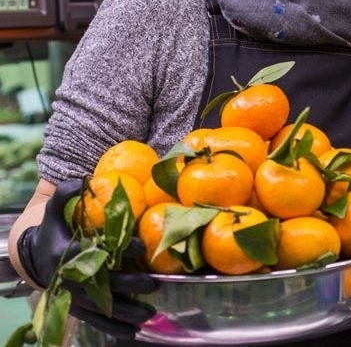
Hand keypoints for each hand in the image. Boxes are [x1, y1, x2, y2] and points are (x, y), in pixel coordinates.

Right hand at [17, 178, 157, 338]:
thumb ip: (67, 193)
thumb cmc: (54, 228)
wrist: (36, 256)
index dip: (121, 250)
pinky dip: (113, 327)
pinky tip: (134, 331)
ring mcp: (73, 296)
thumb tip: (84, 178)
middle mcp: (70, 278)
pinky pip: (96, 321)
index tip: (143, 246)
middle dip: (130, 284)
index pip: (97, 253)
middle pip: (103, 284)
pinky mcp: (77, 307)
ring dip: (126, 312)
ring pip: (102, 307)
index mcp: (66, 254)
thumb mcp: (55, 209)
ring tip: (149, 313)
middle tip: (154, 283)